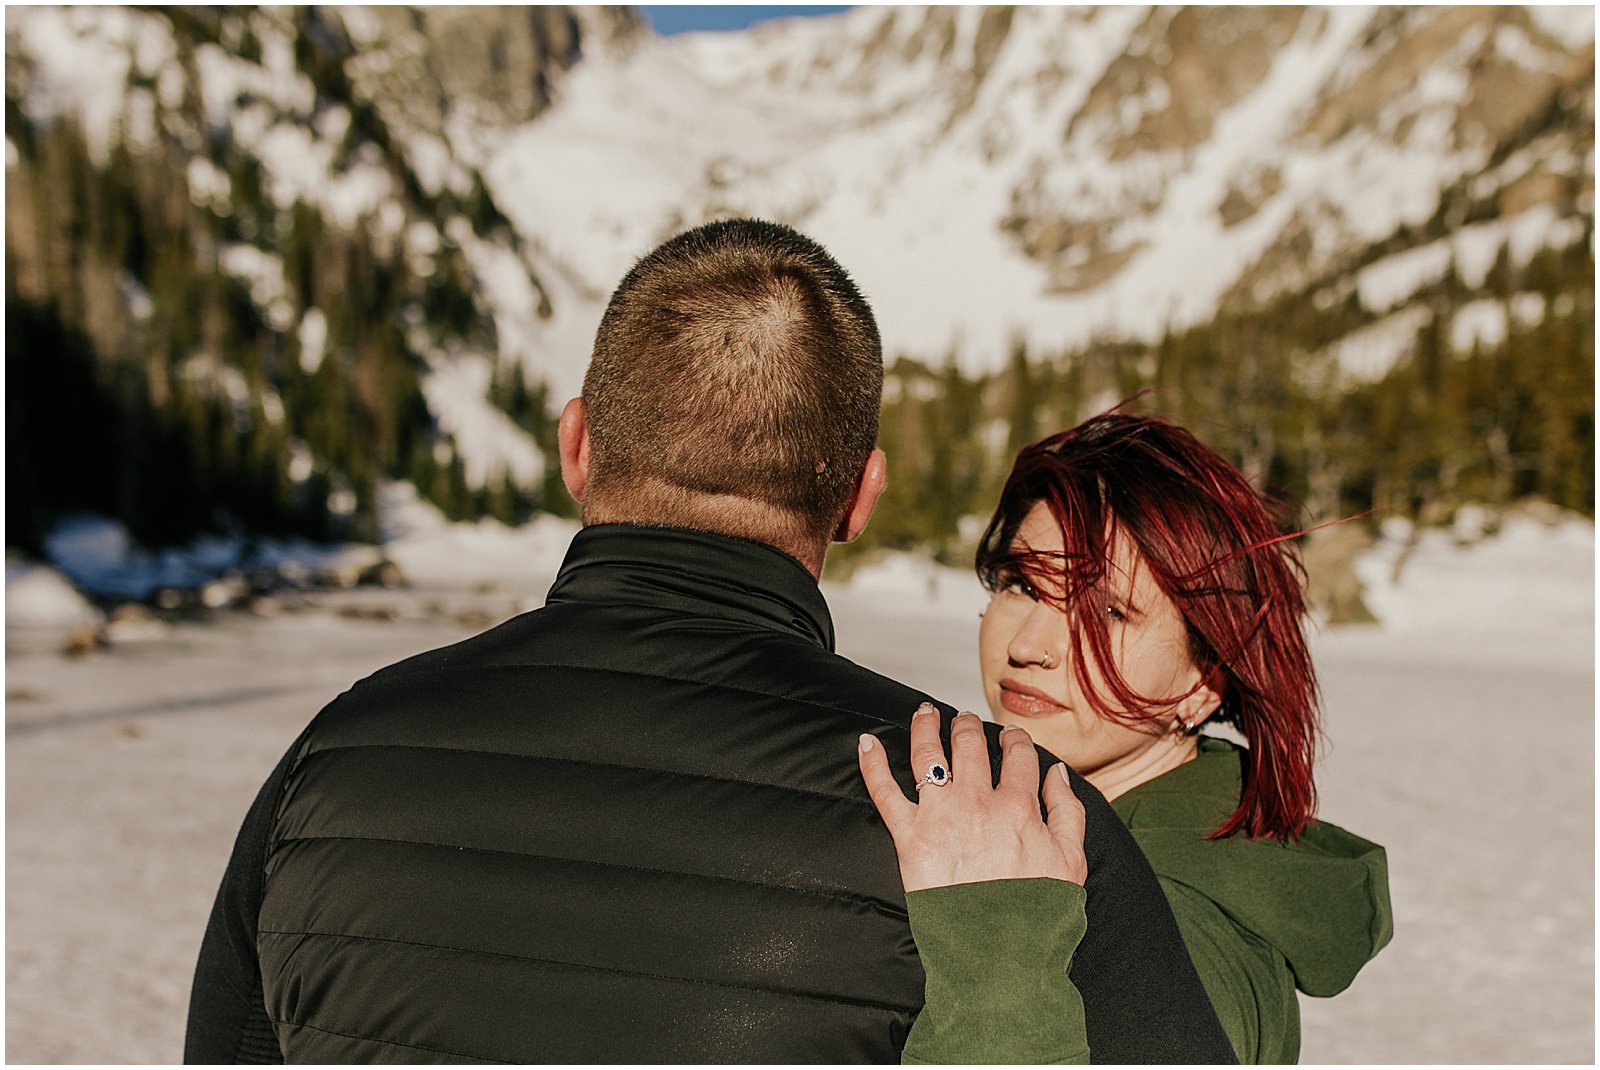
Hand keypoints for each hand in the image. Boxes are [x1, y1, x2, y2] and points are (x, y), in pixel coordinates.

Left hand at [858, 703, 1086, 892]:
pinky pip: (884, 791)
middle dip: (968, 725)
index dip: (1014, 740)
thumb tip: (1057, 773)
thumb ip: (1068, 811)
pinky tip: (866, 743)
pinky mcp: (908, 837)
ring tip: (925, 712)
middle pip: (970, 745)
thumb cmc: (1036, 913)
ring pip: (928, 754)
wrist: (996, 954)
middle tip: (965, 720)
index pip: (1017, 756)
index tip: (1010, 736)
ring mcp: (940, 816)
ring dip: (925, 726)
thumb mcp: (1071, 862)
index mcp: (1019, 807)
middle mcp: (978, 802)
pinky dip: (872, 764)